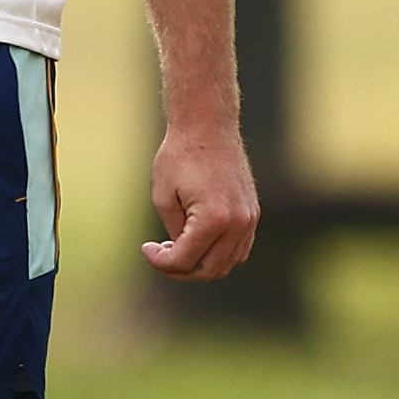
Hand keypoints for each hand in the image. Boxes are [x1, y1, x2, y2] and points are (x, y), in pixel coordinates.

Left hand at [139, 117, 258, 281]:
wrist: (207, 128)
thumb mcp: (163, 197)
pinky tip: (195, 239)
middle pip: (209, 270)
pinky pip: (239, 248)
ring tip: (176, 245)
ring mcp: (249, 219)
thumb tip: (182, 254)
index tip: (146, 248)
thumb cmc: (179, 157)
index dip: (161, 262)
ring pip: (227, 263)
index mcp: (214, 220)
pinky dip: (218, 253)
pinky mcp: (252, 213)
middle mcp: (238, 223)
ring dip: (200, 263)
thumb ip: (174, 232)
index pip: (186, 260)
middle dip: (180, 269)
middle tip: (159, 253)